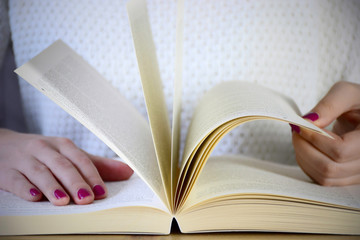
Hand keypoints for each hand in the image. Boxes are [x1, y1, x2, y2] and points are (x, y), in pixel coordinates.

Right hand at [0, 129, 132, 204]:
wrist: (2, 145)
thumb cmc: (44, 153)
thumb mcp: (69, 155)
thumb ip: (97, 165)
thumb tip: (128, 171)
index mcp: (63, 145)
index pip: (81, 160)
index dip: (92, 175)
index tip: (102, 193)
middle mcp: (45, 149)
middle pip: (62, 165)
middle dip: (75, 182)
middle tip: (86, 199)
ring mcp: (24, 159)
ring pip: (40, 172)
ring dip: (52, 186)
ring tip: (63, 201)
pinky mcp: (7, 171)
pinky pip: (16, 180)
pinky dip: (25, 188)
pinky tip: (34, 198)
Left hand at [291, 81, 359, 185]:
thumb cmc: (358, 102)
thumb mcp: (347, 93)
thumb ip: (329, 105)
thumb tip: (308, 122)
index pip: (340, 151)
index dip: (315, 139)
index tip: (300, 125)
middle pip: (329, 168)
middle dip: (304, 148)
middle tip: (296, 130)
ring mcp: (358, 174)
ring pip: (324, 177)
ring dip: (303, 157)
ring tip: (300, 137)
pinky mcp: (347, 177)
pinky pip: (323, 180)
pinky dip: (307, 164)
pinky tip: (305, 147)